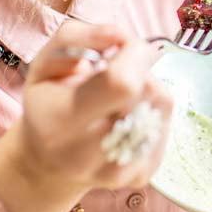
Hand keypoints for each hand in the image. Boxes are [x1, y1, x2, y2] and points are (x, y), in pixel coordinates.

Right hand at [0, 20, 172, 211]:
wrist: (48, 162)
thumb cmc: (48, 103)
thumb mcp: (45, 62)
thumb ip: (77, 37)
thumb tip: (122, 35)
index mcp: (60, 122)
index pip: (121, 83)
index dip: (133, 53)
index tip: (121, 47)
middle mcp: (88, 154)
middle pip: (147, 91)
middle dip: (138, 68)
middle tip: (116, 71)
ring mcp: (119, 171)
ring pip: (162, 104)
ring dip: (147, 87)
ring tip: (119, 95)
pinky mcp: (142, 176)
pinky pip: (167, 123)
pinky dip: (152, 109)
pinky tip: (128, 114)